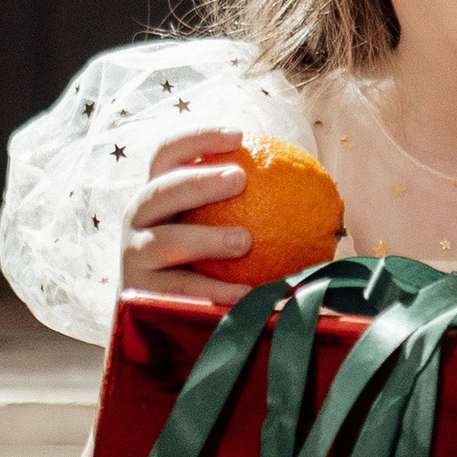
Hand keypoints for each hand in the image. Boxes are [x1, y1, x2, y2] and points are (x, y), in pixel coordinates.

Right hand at [122, 125, 251, 304]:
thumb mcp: (221, 226)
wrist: (165, 320)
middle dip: (198, 181)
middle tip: (240, 178)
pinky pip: (180, 292)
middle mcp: (139, 219)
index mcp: (158, 194)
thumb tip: (323, 197)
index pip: (169, 154)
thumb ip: (256, 208)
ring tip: (245, 241)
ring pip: (164, 241)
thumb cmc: (209, 262)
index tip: (240, 136)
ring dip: (205, 239)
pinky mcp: (139, 295)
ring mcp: (134, 256)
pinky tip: (248, 294)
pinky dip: (214, 291)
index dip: (198, 138)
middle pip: (160, 191)